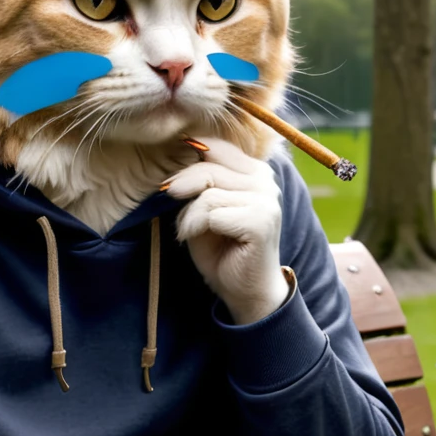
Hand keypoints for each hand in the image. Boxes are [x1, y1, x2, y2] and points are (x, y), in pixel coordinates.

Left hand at [166, 138, 286, 324]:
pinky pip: (211, 212)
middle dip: (181, 186)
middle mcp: (266, 180)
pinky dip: (193, 226)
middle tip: (169, 203)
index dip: (188, 157)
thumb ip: (201, 179)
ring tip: (186, 231)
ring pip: (208, 192)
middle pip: (209, 166)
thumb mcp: (206, 207)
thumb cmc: (222, 248)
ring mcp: (266, 200)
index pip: (216, 147)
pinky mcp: (260, 220)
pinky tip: (193, 238)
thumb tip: (182, 145)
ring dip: (187, 215)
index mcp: (255, 170)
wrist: (245, 289)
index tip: (171, 178)